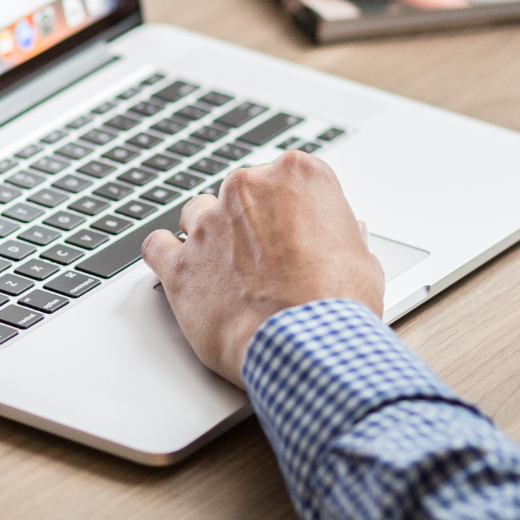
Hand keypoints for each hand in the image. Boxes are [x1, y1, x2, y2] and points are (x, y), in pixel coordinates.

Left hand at [140, 151, 384, 385]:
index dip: (291, 211)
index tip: (296, 233)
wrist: (305, 345)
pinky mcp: (180, 263)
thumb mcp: (363, 261)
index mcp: (298, 175)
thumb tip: (344, 234)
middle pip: (240, 193)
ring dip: (209, 236)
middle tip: (267, 261)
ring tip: (228, 271)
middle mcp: (248, 188)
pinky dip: (166, 256)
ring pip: (197, 213)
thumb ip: (343, 236)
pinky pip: (157, 246)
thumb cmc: (338, 305)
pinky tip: (183, 271)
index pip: (287, 178)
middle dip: (250, 222)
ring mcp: (209, 223)